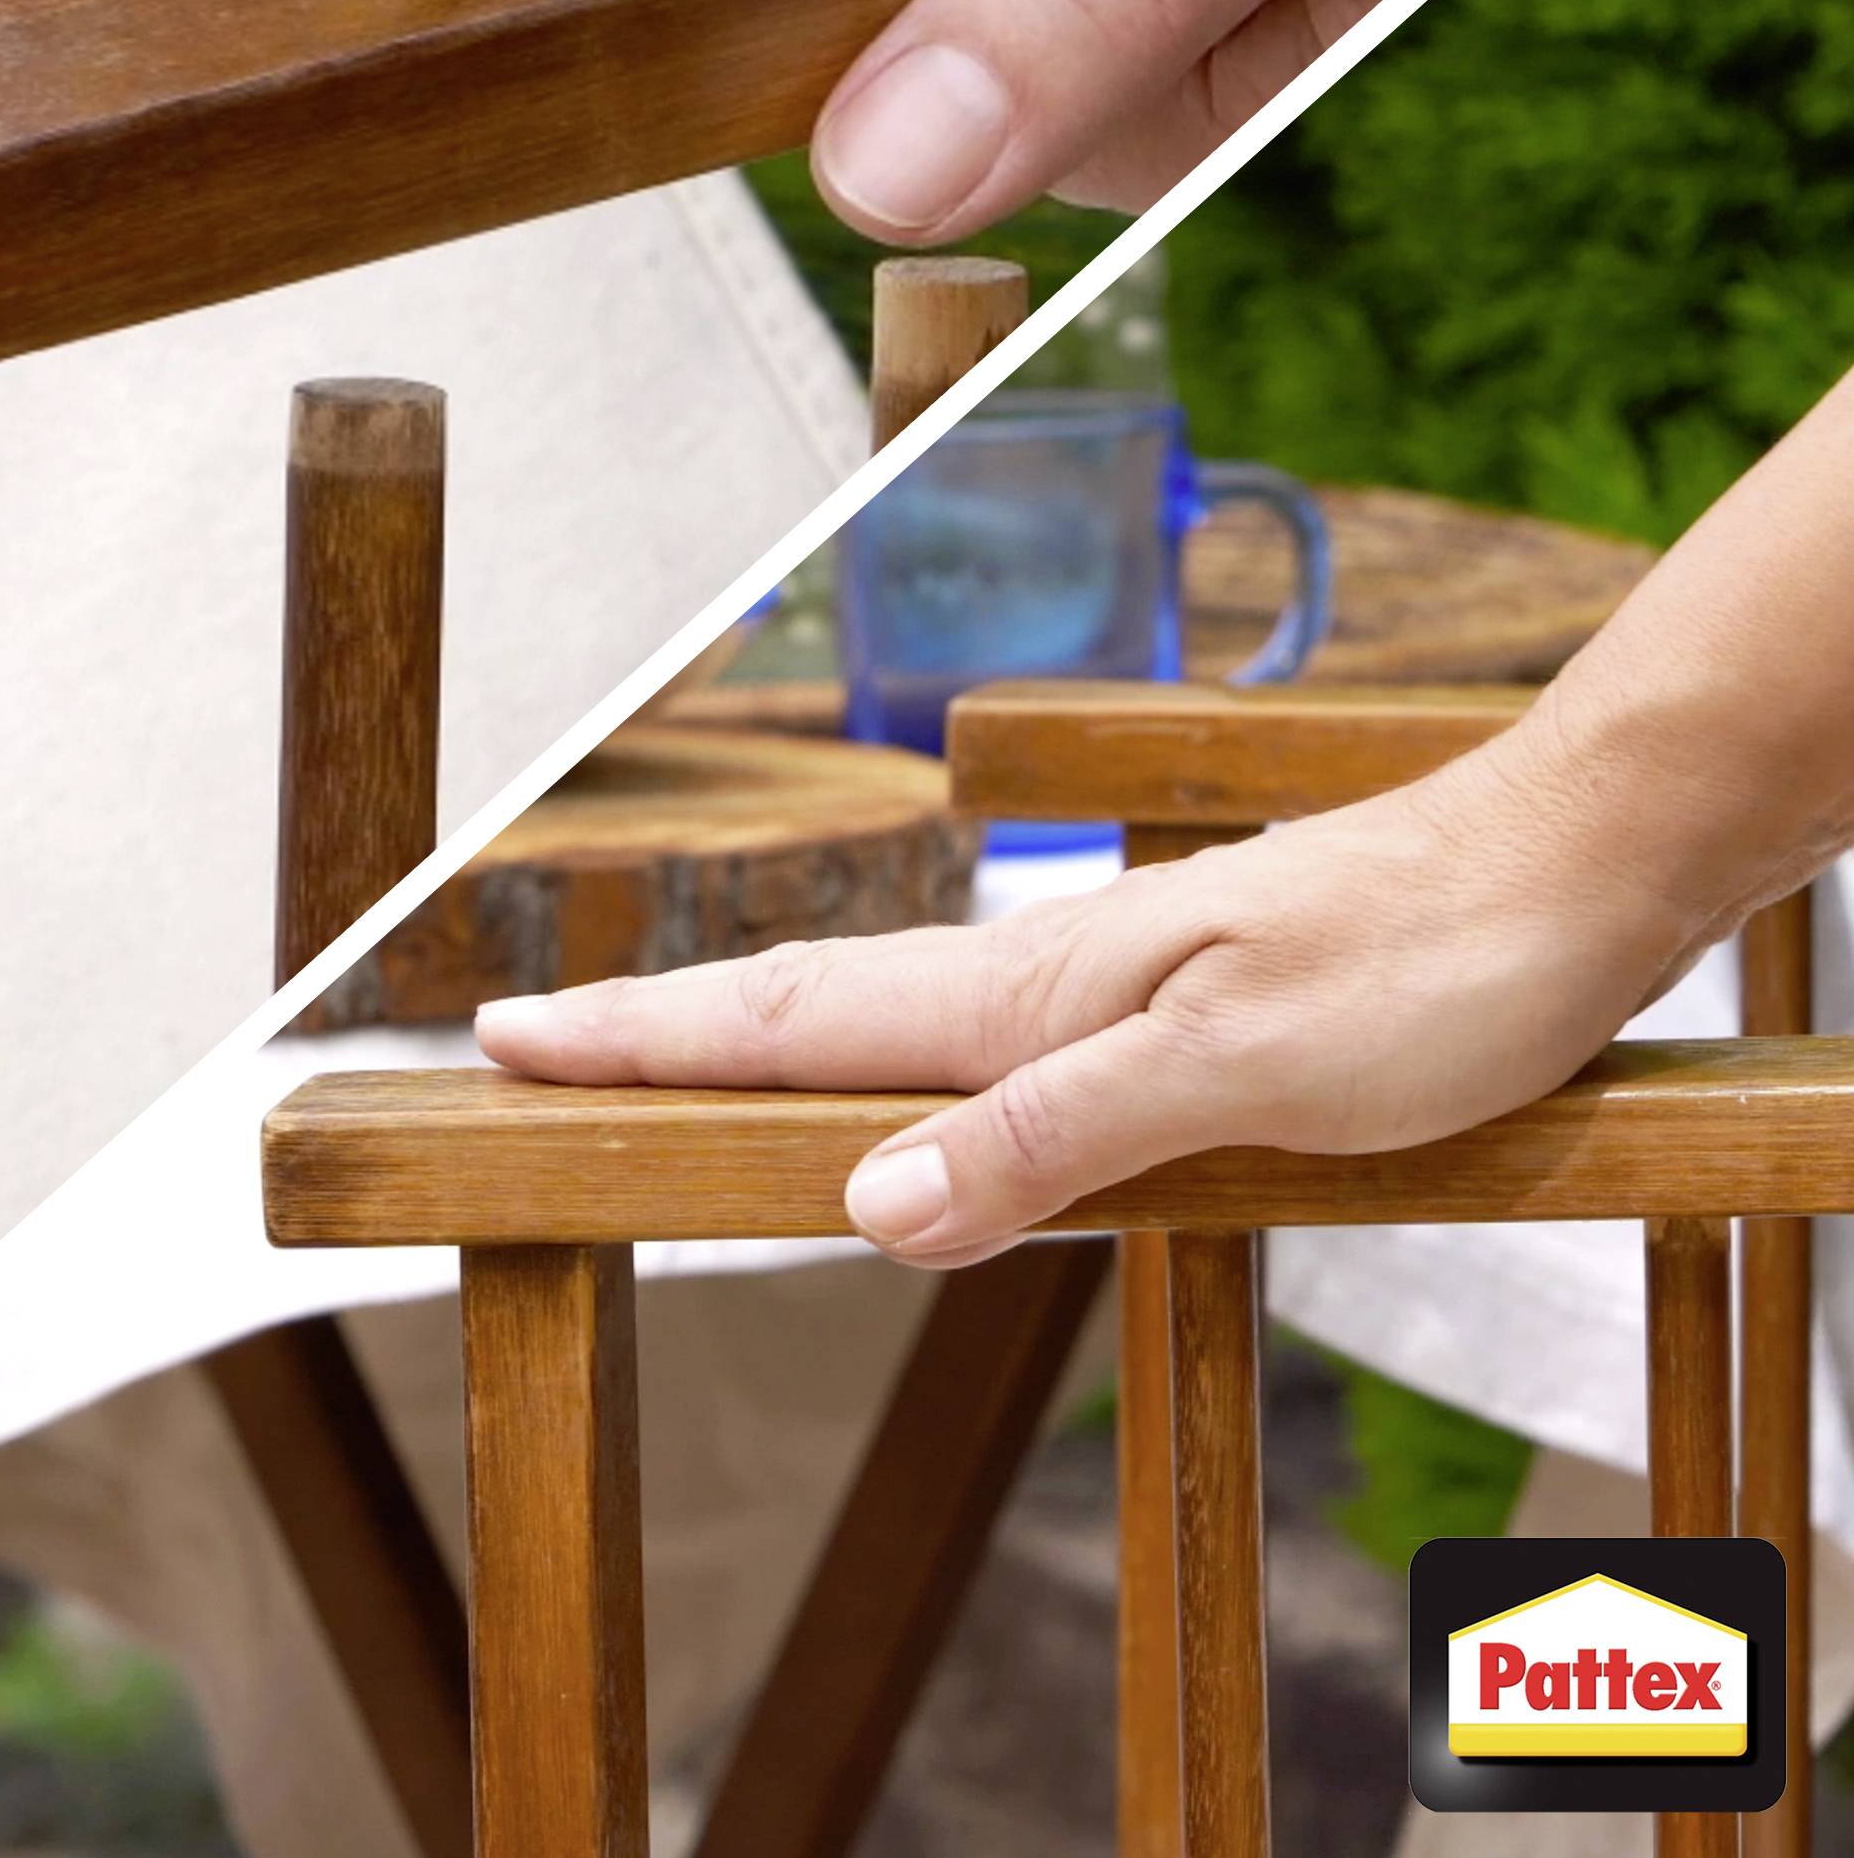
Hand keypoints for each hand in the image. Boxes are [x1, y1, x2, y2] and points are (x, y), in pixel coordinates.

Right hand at [473, 734, 1707, 1262]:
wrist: (1569, 867)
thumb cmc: (1428, 964)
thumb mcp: (1247, 1074)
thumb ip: (1054, 1135)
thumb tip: (864, 1204)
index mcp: (1031, 996)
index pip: (791, 1019)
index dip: (643, 1037)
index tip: (501, 1035)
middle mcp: (1038, 980)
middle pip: (802, 1003)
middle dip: (653, 1027)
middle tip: (524, 1041)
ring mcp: (1094, 983)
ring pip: (877, 1011)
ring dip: (748, 1029)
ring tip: (661, 1051)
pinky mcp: (1156, 1002)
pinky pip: (962, 1031)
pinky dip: (869, 1044)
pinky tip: (891, 1069)